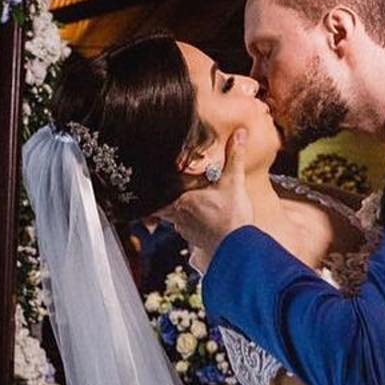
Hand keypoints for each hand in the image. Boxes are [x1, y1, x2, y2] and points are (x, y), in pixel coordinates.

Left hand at [162, 128, 253, 272]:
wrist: (239, 250)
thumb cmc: (232, 218)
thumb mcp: (234, 182)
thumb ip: (234, 157)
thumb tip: (239, 134)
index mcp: (182, 200)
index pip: (156, 194)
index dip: (149, 189)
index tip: (144, 182)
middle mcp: (178, 217)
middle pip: (161, 207)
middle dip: (164, 200)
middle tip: (166, 191)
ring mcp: (186, 231)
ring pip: (173, 220)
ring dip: (178, 212)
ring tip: (188, 204)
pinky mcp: (196, 242)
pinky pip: (186, 231)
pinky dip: (190, 225)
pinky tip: (201, 221)